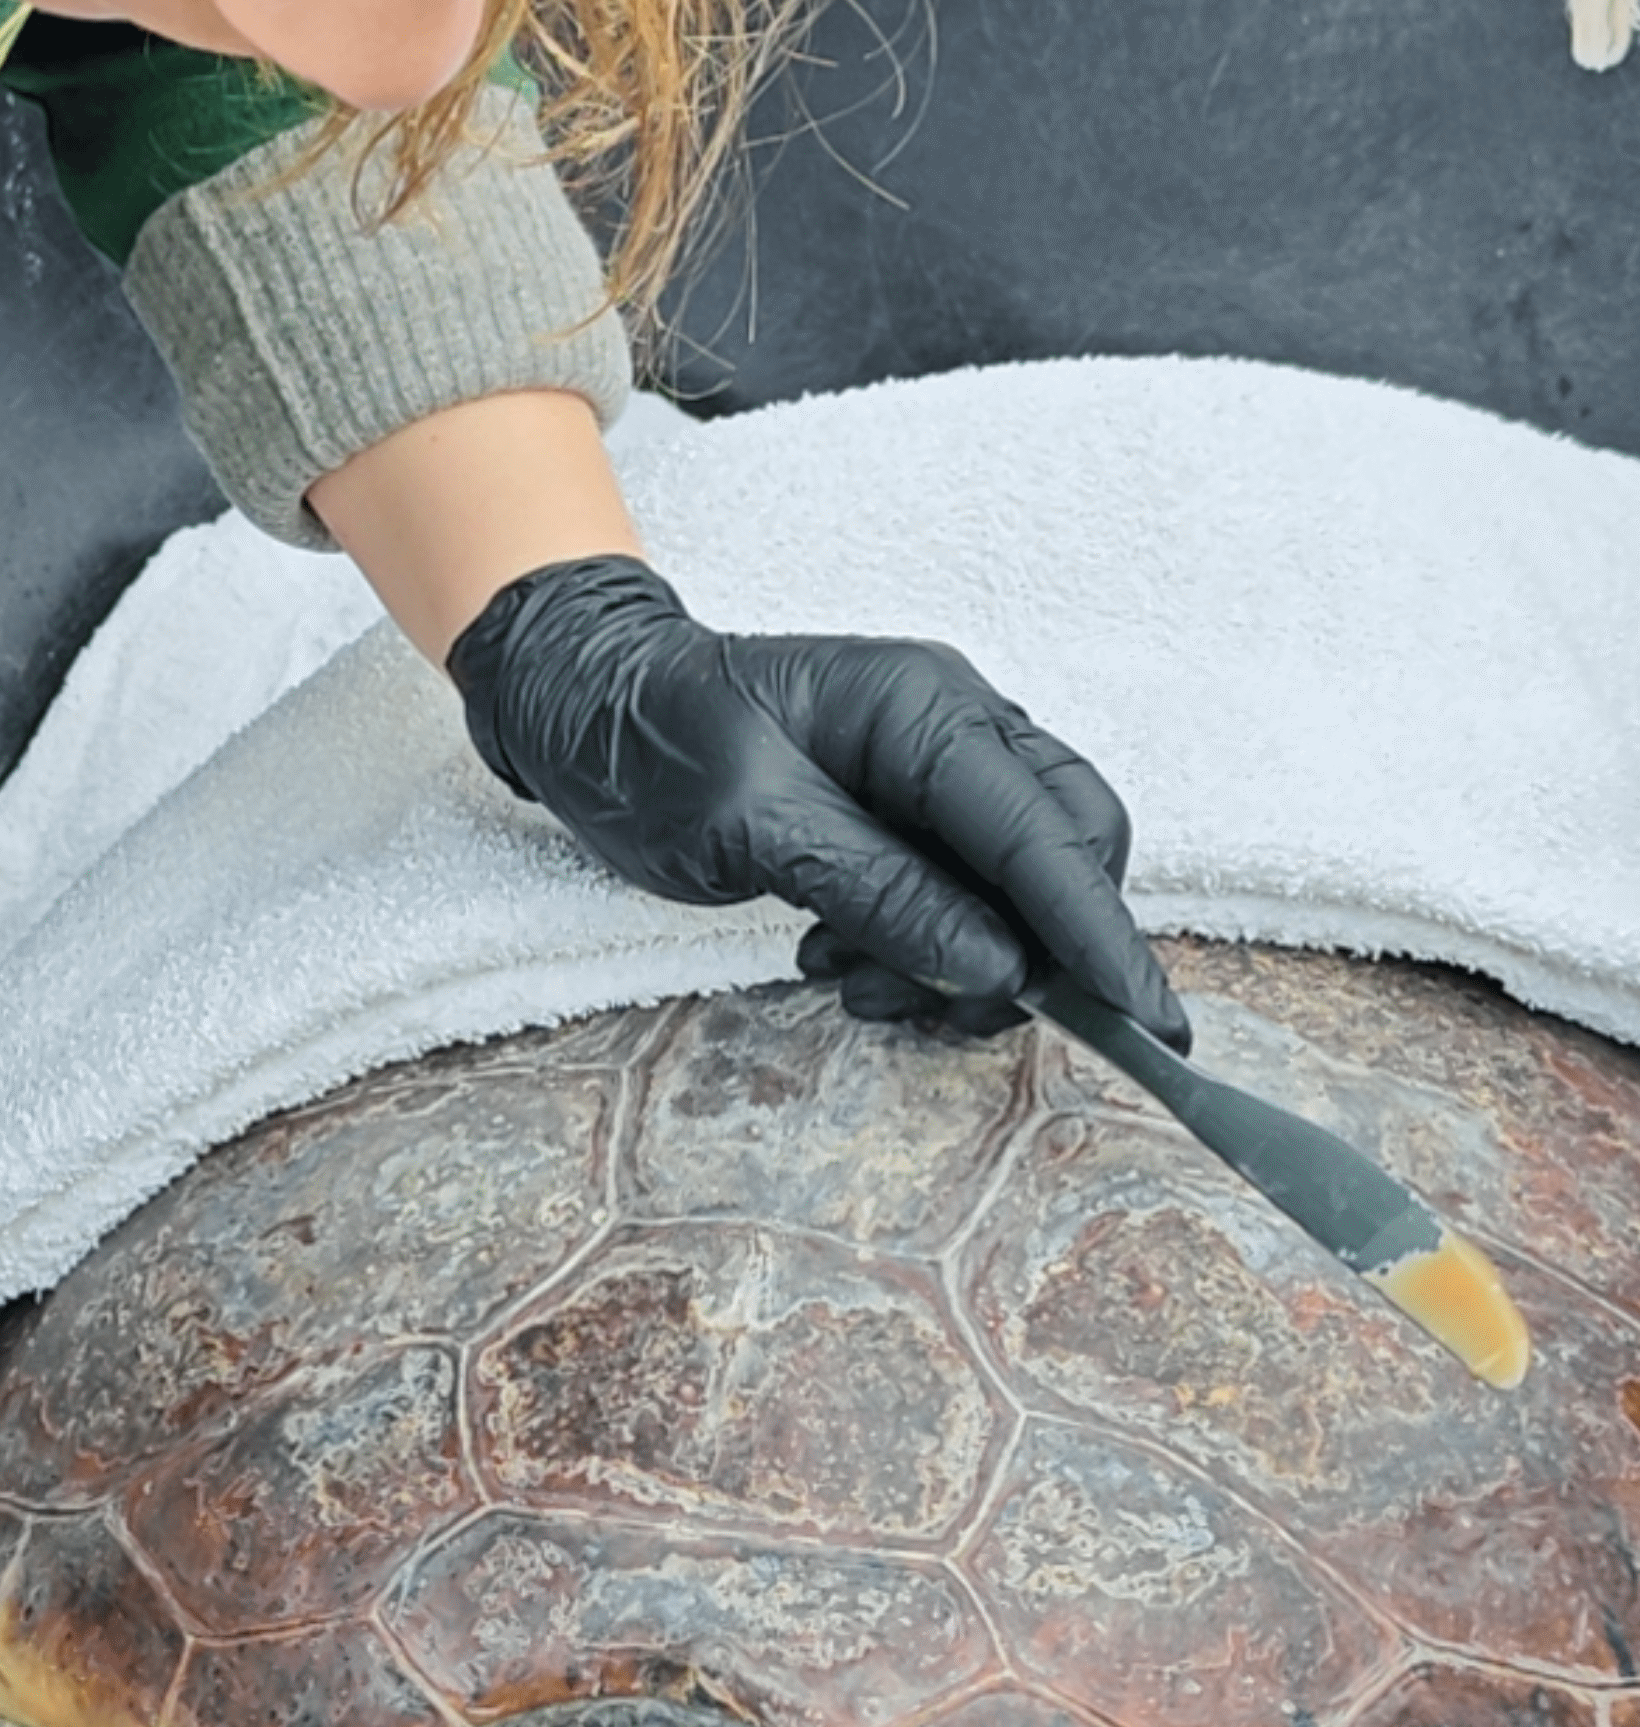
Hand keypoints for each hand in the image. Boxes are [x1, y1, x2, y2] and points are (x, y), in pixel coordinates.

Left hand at [442, 552, 1184, 1048]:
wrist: (580, 707)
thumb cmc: (649, 746)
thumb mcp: (749, 826)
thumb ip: (878, 892)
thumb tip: (998, 966)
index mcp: (927, 709)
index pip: (1046, 833)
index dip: (1098, 933)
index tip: (1145, 1019)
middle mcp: (956, 730)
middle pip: (1063, 855)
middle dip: (1027, 953)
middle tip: (937, 1013)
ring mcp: (937, 770)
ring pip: (1016, 888)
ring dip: (958, 960)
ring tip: (847, 983)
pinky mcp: (906, 815)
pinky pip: (960, 894)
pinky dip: (921, 947)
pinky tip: (838, 962)